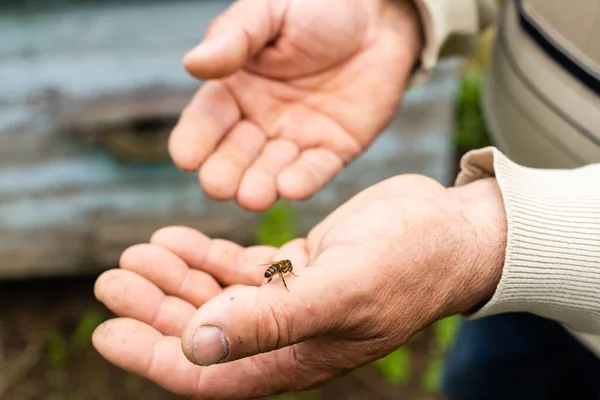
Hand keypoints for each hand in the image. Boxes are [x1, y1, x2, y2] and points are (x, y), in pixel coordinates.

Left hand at [92, 174, 506, 398]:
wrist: (450, 231)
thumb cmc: (410, 263)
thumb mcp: (342, 290)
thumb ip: (272, 321)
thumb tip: (196, 346)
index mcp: (294, 358)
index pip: (207, 374)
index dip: (153, 357)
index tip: (107, 332)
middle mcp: (286, 336)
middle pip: (201, 332)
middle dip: (153, 308)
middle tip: (112, 277)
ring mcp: (290, 300)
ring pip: (215, 297)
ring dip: (174, 278)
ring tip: (135, 252)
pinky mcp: (297, 267)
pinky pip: (238, 267)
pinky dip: (204, 255)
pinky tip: (176, 238)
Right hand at [170, 0, 423, 210]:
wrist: (378, 18)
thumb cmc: (317, 6)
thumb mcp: (269, 12)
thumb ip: (234, 37)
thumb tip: (193, 63)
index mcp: (235, 89)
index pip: (207, 119)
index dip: (195, 139)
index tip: (186, 157)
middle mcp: (260, 120)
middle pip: (236, 154)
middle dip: (226, 171)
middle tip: (218, 187)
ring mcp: (296, 138)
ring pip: (272, 169)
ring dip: (260, 185)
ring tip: (253, 197)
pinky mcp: (333, 150)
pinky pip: (316, 169)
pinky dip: (303, 180)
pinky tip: (290, 188)